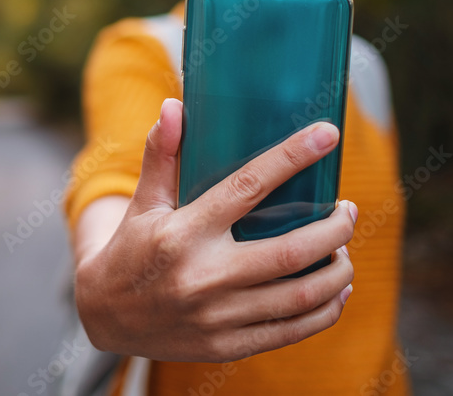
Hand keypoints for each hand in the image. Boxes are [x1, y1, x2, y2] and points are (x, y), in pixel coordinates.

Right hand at [73, 98, 356, 362]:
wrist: (103, 317)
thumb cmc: (130, 248)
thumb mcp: (143, 201)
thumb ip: (162, 154)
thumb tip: (175, 106)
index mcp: (183, 232)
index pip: (247, 186)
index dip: (291, 157)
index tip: (327, 134)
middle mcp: (203, 276)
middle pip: (290, 251)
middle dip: (334, 229)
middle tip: (348, 211)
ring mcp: (217, 317)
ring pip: (299, 296)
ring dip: (337, 271)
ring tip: (345, 250)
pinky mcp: (226, 346)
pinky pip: (291, 331)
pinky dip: (324, 310)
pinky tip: (336, 290)